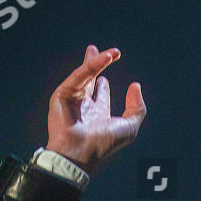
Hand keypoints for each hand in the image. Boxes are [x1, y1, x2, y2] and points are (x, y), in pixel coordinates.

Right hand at [45, 44, 145, 174]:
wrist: (81, 151)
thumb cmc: (104, 144)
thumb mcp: (129, 127)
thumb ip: (137, 108)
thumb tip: (136, 86)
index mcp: (98, 115)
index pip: (101, 94)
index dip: (104, 83)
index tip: (113, 75)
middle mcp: (84, 106)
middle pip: (88, 79)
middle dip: (92, 63)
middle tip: (94, 49)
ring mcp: (73, 99)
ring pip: (85, 74)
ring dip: (96, 61)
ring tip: (111, 53)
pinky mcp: (63, 94)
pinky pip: (80, 75)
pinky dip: (92, 65)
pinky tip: (105, 58)